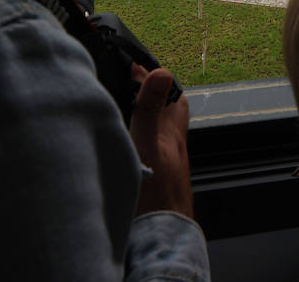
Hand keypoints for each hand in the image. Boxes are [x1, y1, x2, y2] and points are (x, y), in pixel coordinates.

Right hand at [129, 67, 192, 217]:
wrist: (161, 232)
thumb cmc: (157, 193)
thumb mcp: (149, 142)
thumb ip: (151, 109)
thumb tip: (161, 72)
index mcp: (171, 132)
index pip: (170, 95)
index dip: (153, 77)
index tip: (135, 64)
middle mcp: (172, 145)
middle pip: (169, 112)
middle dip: (154, 94)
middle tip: (136, 82)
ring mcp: (164, 163)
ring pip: (159, 132)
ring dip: (146, 117)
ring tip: (128, 108)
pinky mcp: (155, 179)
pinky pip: (148, 151)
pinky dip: (138, 141)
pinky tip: (126, 146)